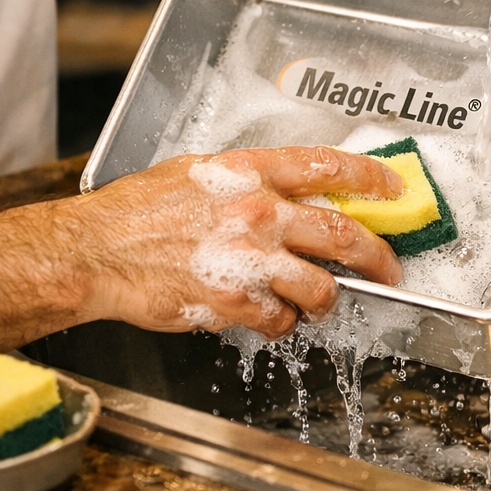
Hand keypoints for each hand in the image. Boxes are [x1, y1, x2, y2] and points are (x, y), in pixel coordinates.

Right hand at [65, 146, 403, 338]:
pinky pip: (279, 320)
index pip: (329, 167)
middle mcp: (257, 211)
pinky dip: (281, 323)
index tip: (393, 188)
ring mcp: (248, 258)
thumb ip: (244, 179)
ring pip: (321, 287)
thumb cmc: (136, 211)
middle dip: (378, 256)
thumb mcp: (196, 171)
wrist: (96, 250)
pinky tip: (267, 317)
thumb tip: (283, 189)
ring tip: (320, 304)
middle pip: (344, 233)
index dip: (371, 178)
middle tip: (388, 268)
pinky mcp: (233, 301)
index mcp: (250, 172)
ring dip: (328, 301)